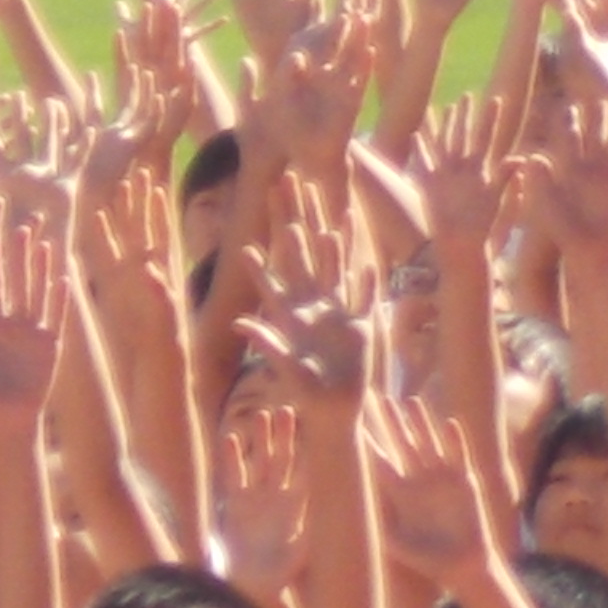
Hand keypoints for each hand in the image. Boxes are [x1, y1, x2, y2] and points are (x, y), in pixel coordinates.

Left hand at [0, 199, 64, 414]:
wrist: (6, 420)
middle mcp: (12, 323)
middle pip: (16, 282)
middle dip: (17, 256)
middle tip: (19, 225)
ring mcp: (33, 333)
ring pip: (37, 294)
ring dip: (40, 270)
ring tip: (44, 243)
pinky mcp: (50, 347)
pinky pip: (55, 318)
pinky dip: (58, 300)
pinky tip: (63, 278)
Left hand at [233, 183, 370, 407]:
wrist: (334, 409)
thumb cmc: (306, 393)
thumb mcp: (284, 367)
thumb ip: (266, 342)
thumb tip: (240, 322)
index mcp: (289, 319)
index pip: (270, 284)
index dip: (259, 265)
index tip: (246, 243)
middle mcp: (311, 309)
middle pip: (302, 259)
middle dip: (295, 224)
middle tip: (289, 198)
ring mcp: (336, 314)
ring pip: (334, 269)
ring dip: (331, 244)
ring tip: (329, 214)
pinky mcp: (359, 326)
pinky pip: (363, 297)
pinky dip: (365, 280)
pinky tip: (367, 262)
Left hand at [359, 389, 495, 580]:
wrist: (463, 566)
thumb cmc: (428, 559)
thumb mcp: (396, 544)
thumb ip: (378, 527)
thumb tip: (352, 517)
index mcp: (401, 493)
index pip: (380, 462)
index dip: (368, 442)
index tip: (352, 422)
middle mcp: (419, 480)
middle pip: (402, 444)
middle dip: (390, 422)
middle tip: (376, 397)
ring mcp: (442, 478)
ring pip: (428, 443)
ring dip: (419, 423)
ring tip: (408, 401)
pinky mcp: (465, 482)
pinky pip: (458, 456)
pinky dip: (454, 441)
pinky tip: (448, 424)